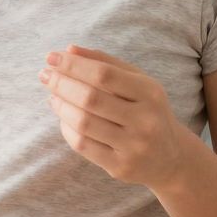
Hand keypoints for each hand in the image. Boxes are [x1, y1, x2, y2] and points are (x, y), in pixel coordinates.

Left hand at [40, 45, 196, 188]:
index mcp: (150, 92)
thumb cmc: (147, 111)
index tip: (51, 57)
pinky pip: (83, 145)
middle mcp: (145, 120)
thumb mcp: (137, 83)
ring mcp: (133, 146)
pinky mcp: (121, 167)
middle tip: (45, 75)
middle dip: (62, 84)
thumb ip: (105, 62)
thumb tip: (69, 50)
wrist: (171, 157)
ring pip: (83, 123)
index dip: (74, 65)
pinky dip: (67, 128)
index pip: (104, 74)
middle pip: (91, 98)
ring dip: (60, 106)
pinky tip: (63, 118)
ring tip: (52, 96)